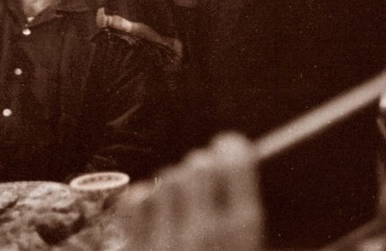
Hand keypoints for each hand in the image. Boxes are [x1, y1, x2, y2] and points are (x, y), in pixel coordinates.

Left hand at [116, 133, 263, 250]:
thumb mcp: (249, 245)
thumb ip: (242, 208)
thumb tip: (236, 159)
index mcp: (242, 231)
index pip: (235, 161)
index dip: (231, 147)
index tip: (227, 146)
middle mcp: (205, 232)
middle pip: (198, 165)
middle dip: (201, 165)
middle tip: (203, 177)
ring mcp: (168, 243)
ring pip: (166, 179)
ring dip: (173, 184)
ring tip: (181, 203)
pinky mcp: (139, 249)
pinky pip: (136, 200)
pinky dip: (144, 199)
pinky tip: (154, 212)